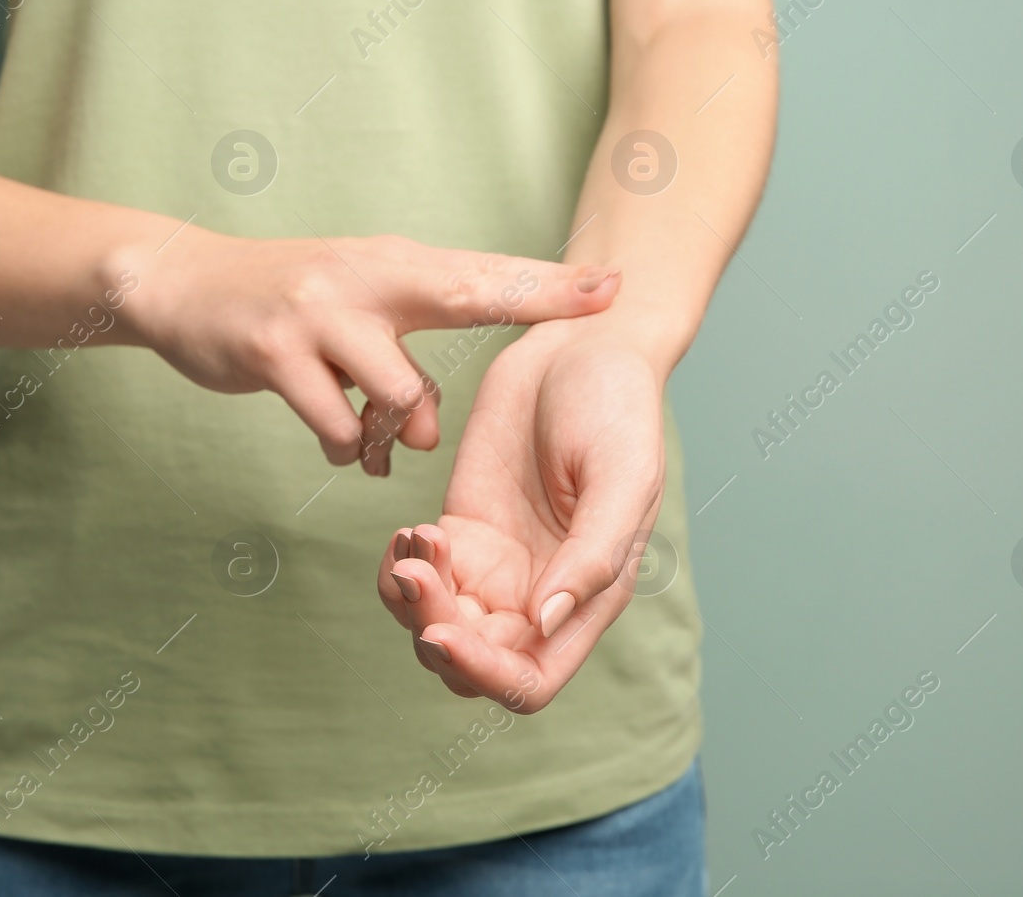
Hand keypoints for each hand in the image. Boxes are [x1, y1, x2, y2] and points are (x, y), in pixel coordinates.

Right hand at [116, 229, 619, 470]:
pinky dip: (349, 447)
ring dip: (404, 432)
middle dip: (540, 297)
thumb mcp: (354, 305)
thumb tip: (430, 430)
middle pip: (469, 293)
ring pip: (402, 393)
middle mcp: (366, 278)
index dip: (552, 283)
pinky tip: (341, 441)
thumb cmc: (287, 305)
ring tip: (385, 440)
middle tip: (602, 303)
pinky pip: (340, 426)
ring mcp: (321, 312)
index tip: (616, 284)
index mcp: (393, 264)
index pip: (486, 274)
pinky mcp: (277, 352)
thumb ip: (401, 354)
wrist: (184, 286)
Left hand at [376, 317, 666, 711]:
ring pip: (436, 624)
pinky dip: (400, 565)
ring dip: (410, 601)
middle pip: (472, 661)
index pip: (529, 680)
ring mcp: (496, 565)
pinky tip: (408, 529)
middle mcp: (539, 595)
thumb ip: (593, 555)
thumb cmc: (618, 405)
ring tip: (413, 541)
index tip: (441, 633)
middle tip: (415, 570)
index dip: (483, 674)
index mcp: (587, 598)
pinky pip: (416, 575)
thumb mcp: (623, 475)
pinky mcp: (462, 528)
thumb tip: (546, 621)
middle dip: (434, 631)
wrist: (581, 341)